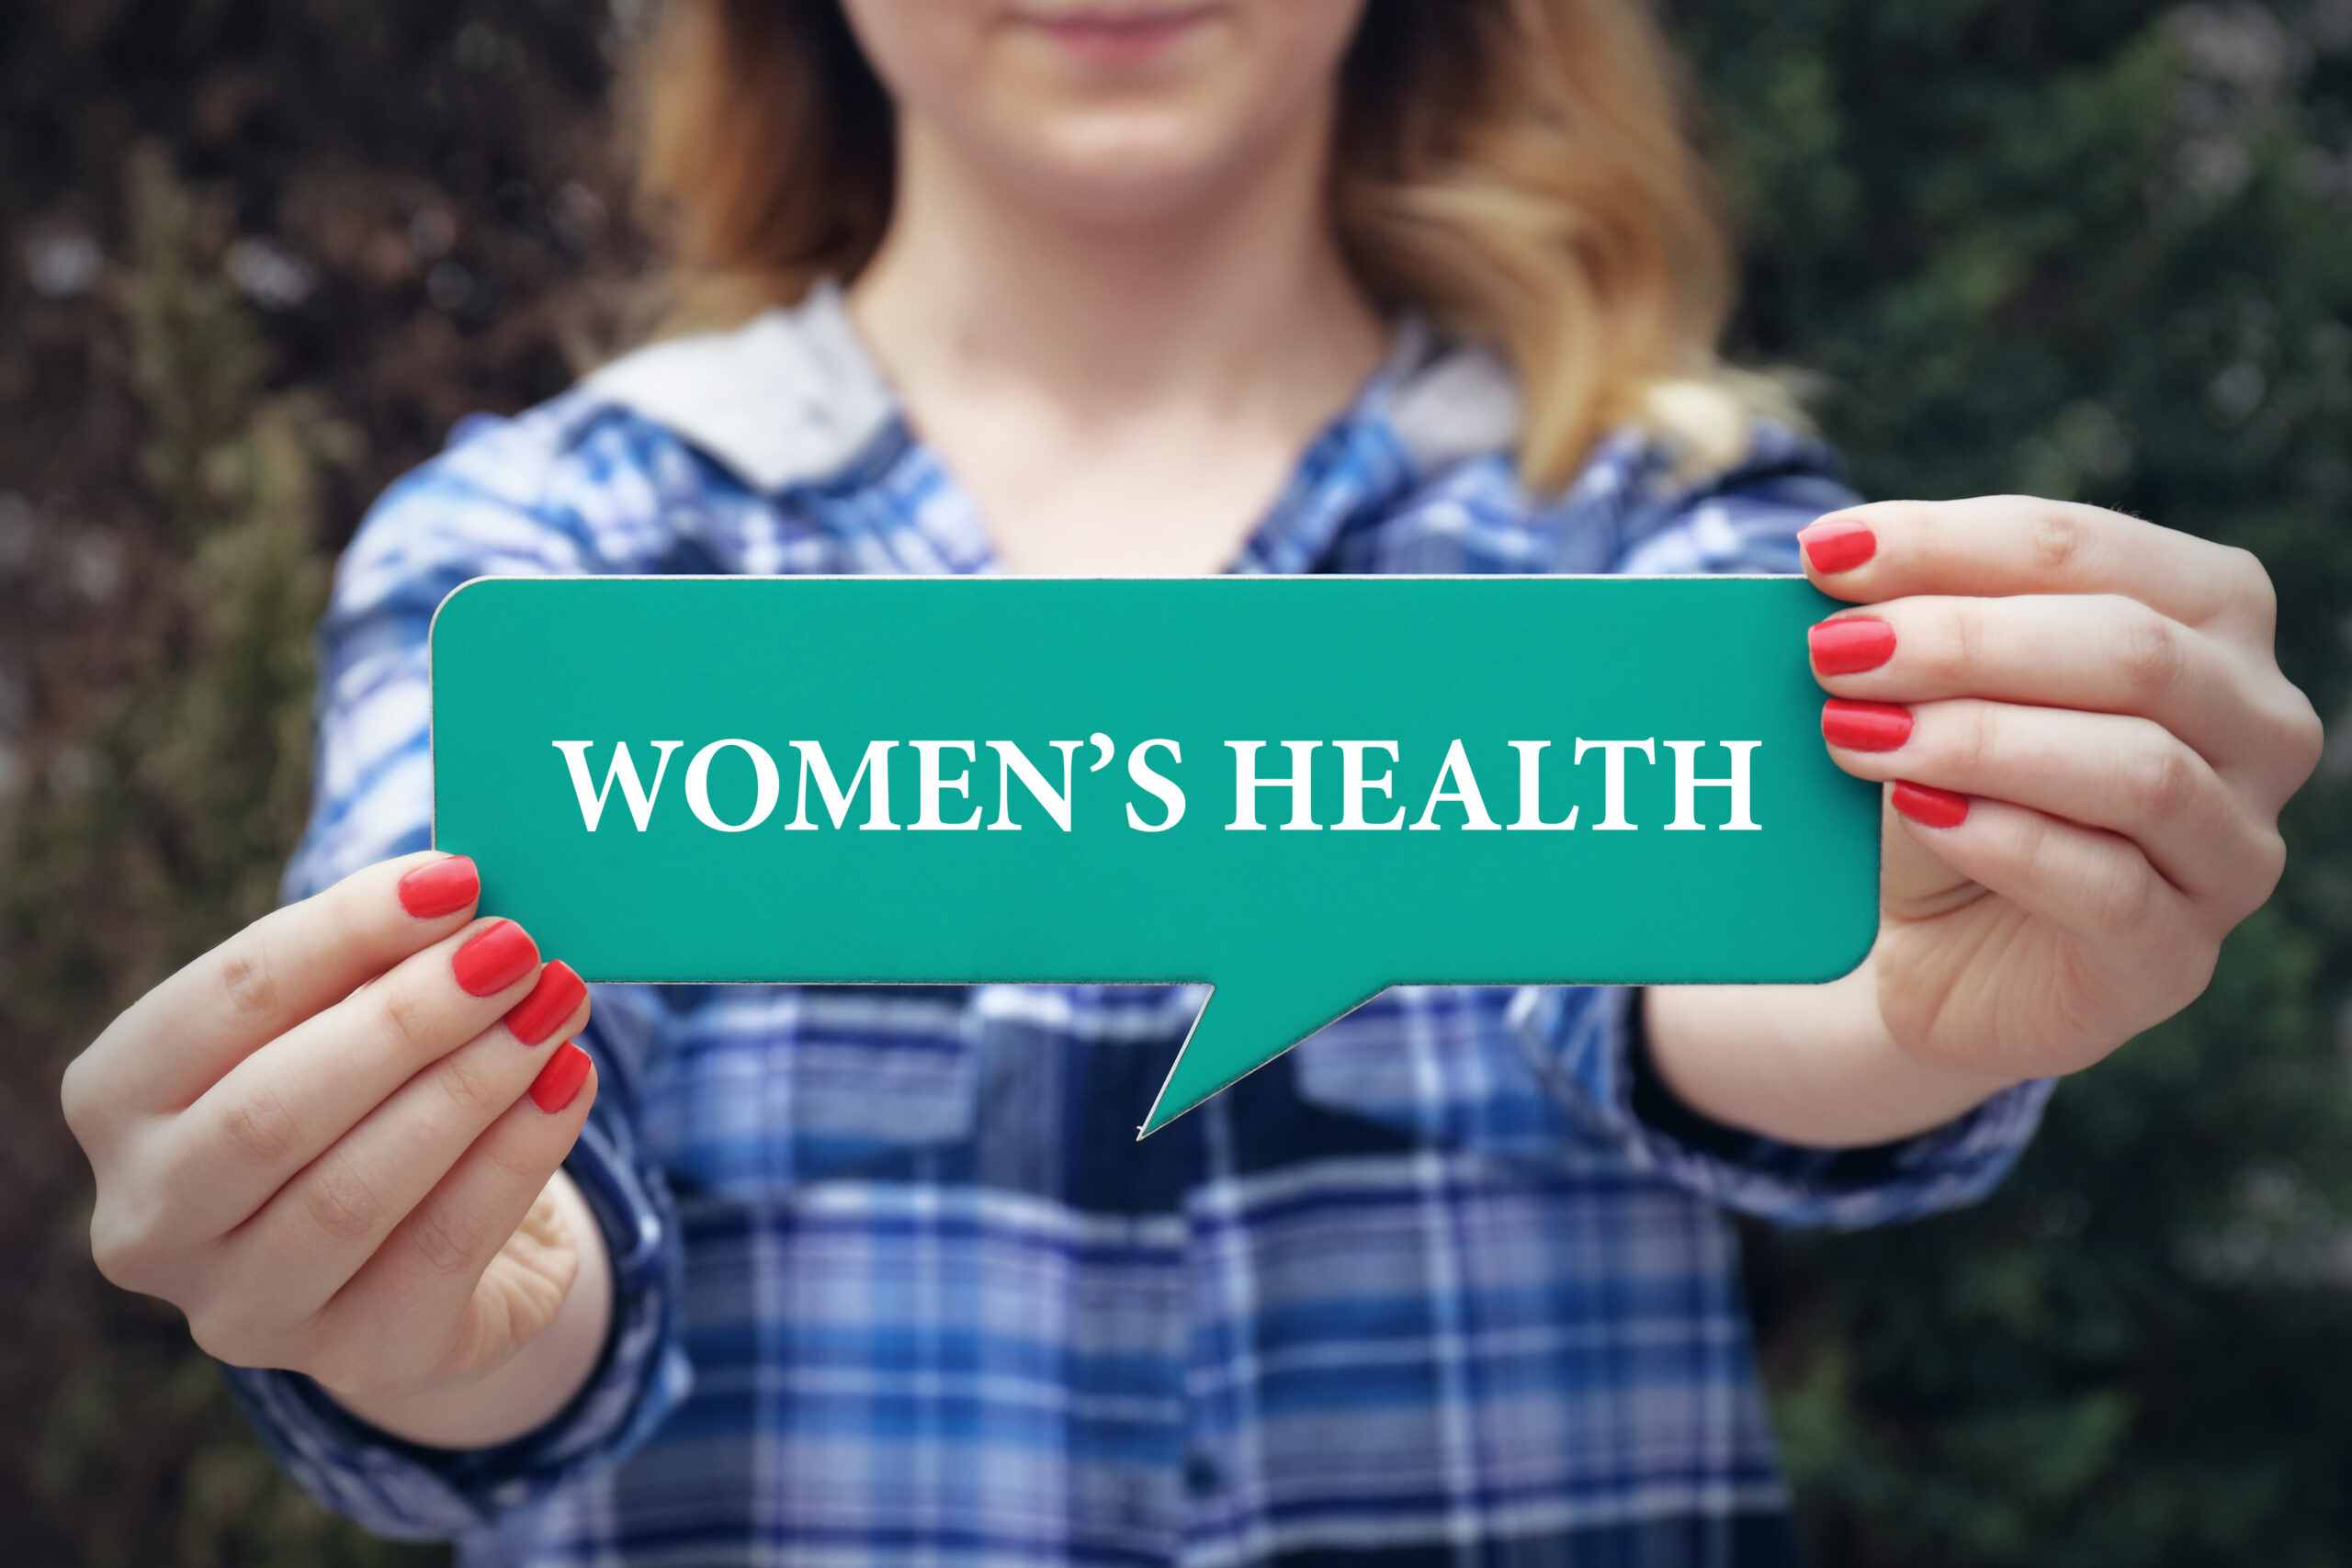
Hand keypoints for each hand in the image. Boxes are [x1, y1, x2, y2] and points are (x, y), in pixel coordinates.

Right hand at [60, 853, 604, 1440]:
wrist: (427, 1258)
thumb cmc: (371, 1098)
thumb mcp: (351, 1022)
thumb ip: (382, 962)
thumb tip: (466, 895)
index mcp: (119, 1101)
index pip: (222, 1003)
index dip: (343, 933)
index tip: (457, 879)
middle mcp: (149, 1218)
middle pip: (274, 1110)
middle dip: (410, 1018)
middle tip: (518, 947)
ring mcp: (239, 1308)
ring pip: (354, 1191)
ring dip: (472, 1084)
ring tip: (558, 1003)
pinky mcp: (353, 1358)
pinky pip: (442, 1251)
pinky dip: (517, 1155)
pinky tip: (570, 1081)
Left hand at [1800, 497, 2322, 1081]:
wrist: (1940, 955)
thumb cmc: (1951, 792)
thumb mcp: (1925, 694)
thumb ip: (1904, 622)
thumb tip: (1828, 562)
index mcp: (2210, 615)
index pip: (2090, 550)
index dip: (1952, 543)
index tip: (1824, 553)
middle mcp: (2256, 724)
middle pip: (2133, 650)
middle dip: (1965, 641)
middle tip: (1833, 652)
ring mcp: (2233, 847)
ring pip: (2139, 769)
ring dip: (1979, 740)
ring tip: (1854, 733)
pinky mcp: (2177, 955)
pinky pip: (2110, 888)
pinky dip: (2004, 839)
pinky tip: (1917, 812)